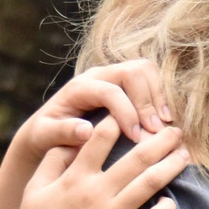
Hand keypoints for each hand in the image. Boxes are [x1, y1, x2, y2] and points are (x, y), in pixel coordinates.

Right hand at [10, 117, 185, 208]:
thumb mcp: (33, 191)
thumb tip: (70, 139)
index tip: (133, 113)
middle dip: (160, 140)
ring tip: (184, 155)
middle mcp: (96, 193)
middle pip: (137, 157)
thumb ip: (52, 161)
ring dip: (171, 166)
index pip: (101, 138)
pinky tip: (172, 200)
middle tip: (177, 130)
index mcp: (74, 178)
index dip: (118, 121)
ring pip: (150, 183)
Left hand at [12, 60, 173, 155]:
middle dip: (148, 101)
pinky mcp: (125, 83)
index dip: (127, 112)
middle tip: (156, 130)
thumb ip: (61, 132)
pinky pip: (149, 79)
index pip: (111, 91)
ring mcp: (113, 75)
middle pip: (133, 71)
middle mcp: (97, 75)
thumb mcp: (43, 135)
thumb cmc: (45, 134)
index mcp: (79, 87)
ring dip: (158, 96)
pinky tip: (164, 121)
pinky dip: (160, 97)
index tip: (136, 138)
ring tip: (164, 125)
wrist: (46, 126)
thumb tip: (86, 131)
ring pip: (145, 70)